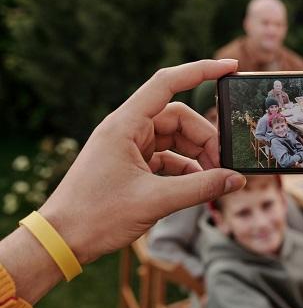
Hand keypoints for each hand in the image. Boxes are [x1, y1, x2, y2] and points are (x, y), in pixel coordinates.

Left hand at [38, 59, 245, 263]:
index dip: (201, 71)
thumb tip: (236, 180)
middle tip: (224, 165)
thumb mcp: (155, 201)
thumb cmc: (96, 216)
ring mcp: (128, 147)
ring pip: (176, 138)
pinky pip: (167, 157)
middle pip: (179, 118)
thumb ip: (200, 187)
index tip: (230, 67)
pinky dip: (186, 169)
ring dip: (198, 156)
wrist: (62, 240)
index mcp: (125, 125)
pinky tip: (198, 186)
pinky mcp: (131, 165)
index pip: (167, 83)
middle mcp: (127, 130)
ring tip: (214, 179)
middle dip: (206, 138)